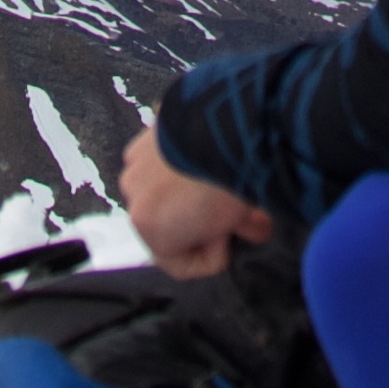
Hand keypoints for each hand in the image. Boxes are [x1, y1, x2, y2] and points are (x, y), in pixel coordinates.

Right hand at [120, 123, 270, 281]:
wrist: (221, 123)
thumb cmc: (226, 177)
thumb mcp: (239, 218)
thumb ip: (239, 228)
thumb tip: (254, 225)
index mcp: (149, 225)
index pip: (180, 263)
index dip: (213, 255)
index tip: (235, 237)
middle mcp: (134, 195)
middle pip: (173, 224)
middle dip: (207, 222)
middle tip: (239, 212)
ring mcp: (137, 161)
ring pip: (167, 192)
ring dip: (191, 192)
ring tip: (225, 180)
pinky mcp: (146, 133)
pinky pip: (164, 161)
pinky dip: (183, 161)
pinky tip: (208, 154)